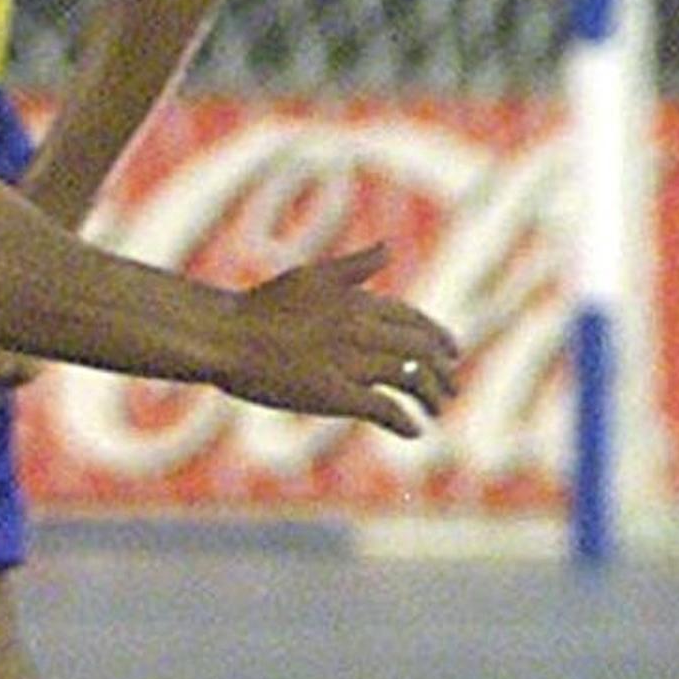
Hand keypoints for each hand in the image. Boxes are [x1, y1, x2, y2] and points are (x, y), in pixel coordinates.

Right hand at [217, 242, 464, 437]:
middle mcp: (361, 329)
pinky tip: (415, 431)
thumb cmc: (262, 306)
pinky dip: (404, 420)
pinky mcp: (333, 393)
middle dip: (443, 372)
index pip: (415, 320)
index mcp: (358, 302)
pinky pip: (383, 408)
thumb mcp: (312, 275)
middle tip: (452, 389)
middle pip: (420, 351)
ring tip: (438, 412)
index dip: (439, 338)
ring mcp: (348, 361)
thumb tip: (390, 247)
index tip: (453, 354)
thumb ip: (355, 266)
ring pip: (409, 378)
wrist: (224, 335)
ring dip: (431, 397)